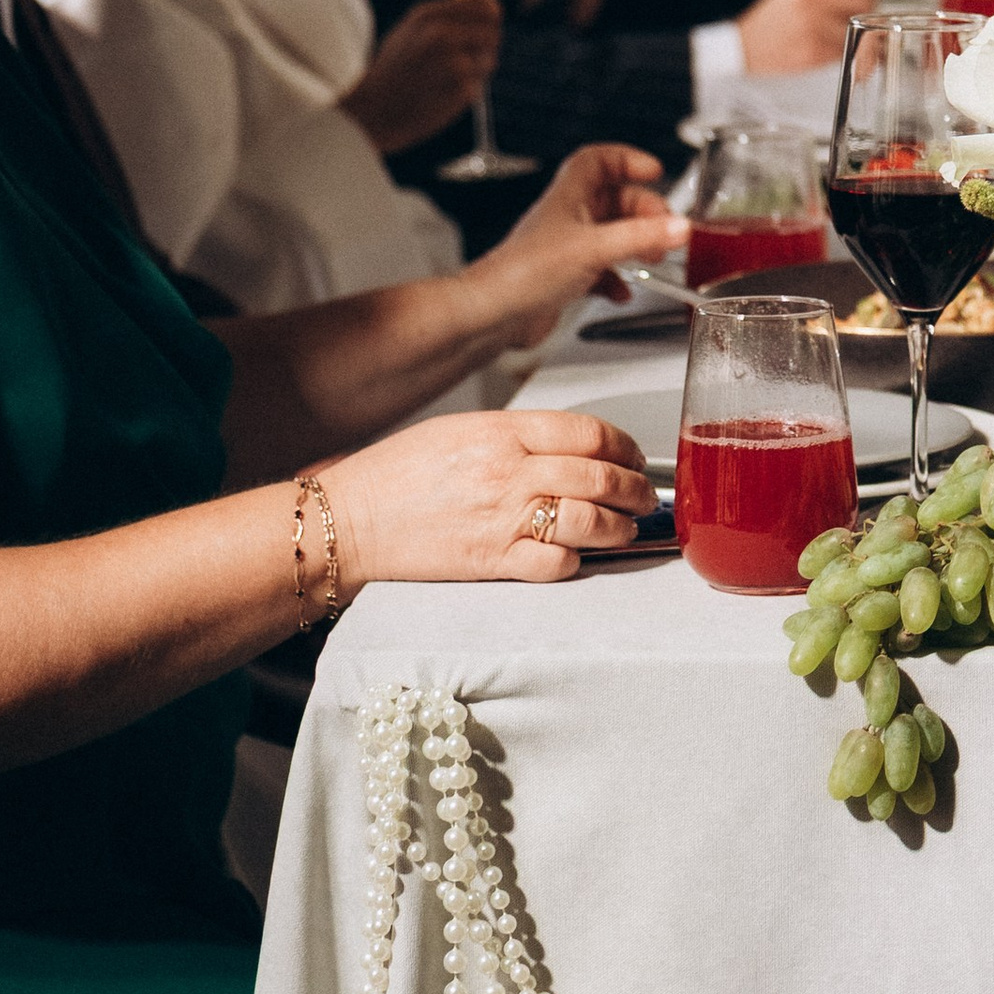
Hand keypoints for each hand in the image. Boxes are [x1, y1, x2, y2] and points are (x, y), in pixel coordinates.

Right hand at [325, 407, 654, 593]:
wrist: (349, 519)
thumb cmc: (397, 474)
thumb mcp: (459, 430)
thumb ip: (517, 435)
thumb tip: (571, 446)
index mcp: (501, 432)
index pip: (589, 432)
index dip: (624, 446)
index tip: (633, 457)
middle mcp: (508, 472)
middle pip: (599, 476)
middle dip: (635, 488)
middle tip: (644, 496)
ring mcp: (503, 519)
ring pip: (589, 521)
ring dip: (619, 527)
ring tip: (625, 528)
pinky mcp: (493, 561)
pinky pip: (556, 564)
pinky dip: (577, 561)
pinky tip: (579, 556)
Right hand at [337, 0, 500, 152]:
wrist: (373, 110)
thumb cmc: (394, 71)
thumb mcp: (410, 31)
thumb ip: (446, 17)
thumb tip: (490, 5)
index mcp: (429, 15)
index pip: (484, 4)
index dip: (490, 17)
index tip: (485, 28)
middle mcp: (442, 33)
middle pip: (493, 31)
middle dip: (486, 45)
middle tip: (466, 59)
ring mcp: (453, 60)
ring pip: (489, 59)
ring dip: (476, 71)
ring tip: (445, 79)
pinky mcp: (461, 87)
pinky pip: (478, 86)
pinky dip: (465, 92)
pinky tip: (441, 95)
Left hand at [468, 148, 686, 353]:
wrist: (491, 315)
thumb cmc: (522, 274)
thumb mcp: (593, 249)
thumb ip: (640, 237)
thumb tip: (678, 227)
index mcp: (568, 197)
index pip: (597, 160)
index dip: (627, 159)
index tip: (654, 171)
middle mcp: (568, 219)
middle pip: (614, 200)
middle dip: (644, 212)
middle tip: (665, 228)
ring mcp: (567, 249)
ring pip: (611, 236)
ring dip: (636, 245)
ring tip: (653, 257)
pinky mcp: (566, 278)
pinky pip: (602, 271)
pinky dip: (618, 279)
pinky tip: (623, 291)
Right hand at [736, 0, 877, 70]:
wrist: (746, 46)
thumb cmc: (776, 17)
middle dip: (869, 6)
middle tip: (861, 14)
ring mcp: (813, 26)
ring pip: (862, 27)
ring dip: (864, 33)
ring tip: (852, 35)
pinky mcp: (815, 52)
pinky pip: (850, 51)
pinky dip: (853, 54)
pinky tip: (843, 51)